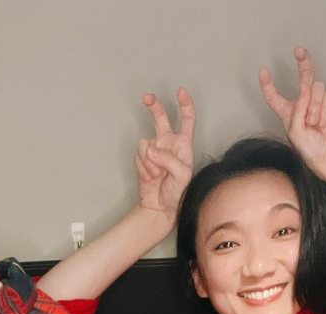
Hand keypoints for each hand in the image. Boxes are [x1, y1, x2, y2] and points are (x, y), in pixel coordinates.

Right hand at [135, 88, 195, 223]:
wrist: (161, 208)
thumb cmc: (177, 193)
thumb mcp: (182, 175)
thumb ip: (169, 159)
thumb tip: (151, 150)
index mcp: (183, 145)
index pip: (186, 119)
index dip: (185, 104)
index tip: (180, 92)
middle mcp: (168, 144)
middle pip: (161, 118)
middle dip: (154, 106)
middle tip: (147, 98)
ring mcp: (154, 151)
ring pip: (145, 143)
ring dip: (148, 161)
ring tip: (155, 174)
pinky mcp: (142, 160)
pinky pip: (138, 156)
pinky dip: (142, 168)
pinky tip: (150, 177)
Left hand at [259, 46, 325, 182]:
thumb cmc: (311, 151)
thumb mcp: (296, 133)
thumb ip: (297, 111)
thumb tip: (304, 91)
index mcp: (289, 115)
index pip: (276, 98)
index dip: (268, 85)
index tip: (263, 71)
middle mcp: (303, 106)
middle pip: (302, 79)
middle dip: (302, 64)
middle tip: (299, 51)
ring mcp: (318, 102)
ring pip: (314, 89)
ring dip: (314, 106)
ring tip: (315, 122)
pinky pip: (325, 95)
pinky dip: (324, 108)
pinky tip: (324, 122)